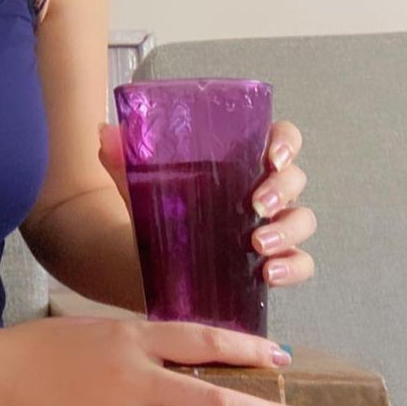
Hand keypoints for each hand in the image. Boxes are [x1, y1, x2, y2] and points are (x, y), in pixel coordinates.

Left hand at [97, 118, 317, 288]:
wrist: (148, 258)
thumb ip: (123, 158)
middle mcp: (264, 189)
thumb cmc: (158, 208)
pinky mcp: (272, 260)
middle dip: (282, 190)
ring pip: (302, 220)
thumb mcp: (139, 183)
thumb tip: (104, 131)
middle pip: (294, 179)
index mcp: (241, 160)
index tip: (270, 157)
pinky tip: (270, 274)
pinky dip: (293, 267)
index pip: (281, 139)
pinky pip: (301, 263)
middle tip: (256, 205)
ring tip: (258, 244)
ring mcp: (272, 226)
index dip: (286, 143)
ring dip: (288, 230)